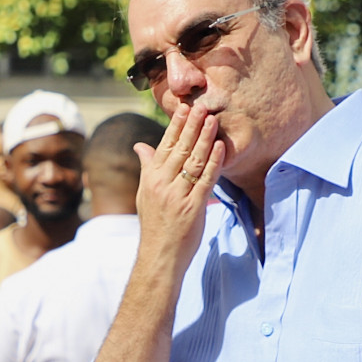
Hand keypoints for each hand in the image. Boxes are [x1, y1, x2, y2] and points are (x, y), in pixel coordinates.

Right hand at [134, 105, 225, 275]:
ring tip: (213, 120)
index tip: (184, 108)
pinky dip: (214, 162)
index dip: (176, 126)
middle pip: (180, 149)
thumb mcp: (145, 193)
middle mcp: (162, 184)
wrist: (159, 255)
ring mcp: (178, 195)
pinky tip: (220, 147)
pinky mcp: (193, 207)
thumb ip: (147, 167)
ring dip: (204, 138)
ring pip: (193, 161)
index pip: (165, 146)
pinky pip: (205, 180)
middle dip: (192, 126)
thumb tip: (140, 146)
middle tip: (202, 106)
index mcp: (151, 178)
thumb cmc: (154, 224)